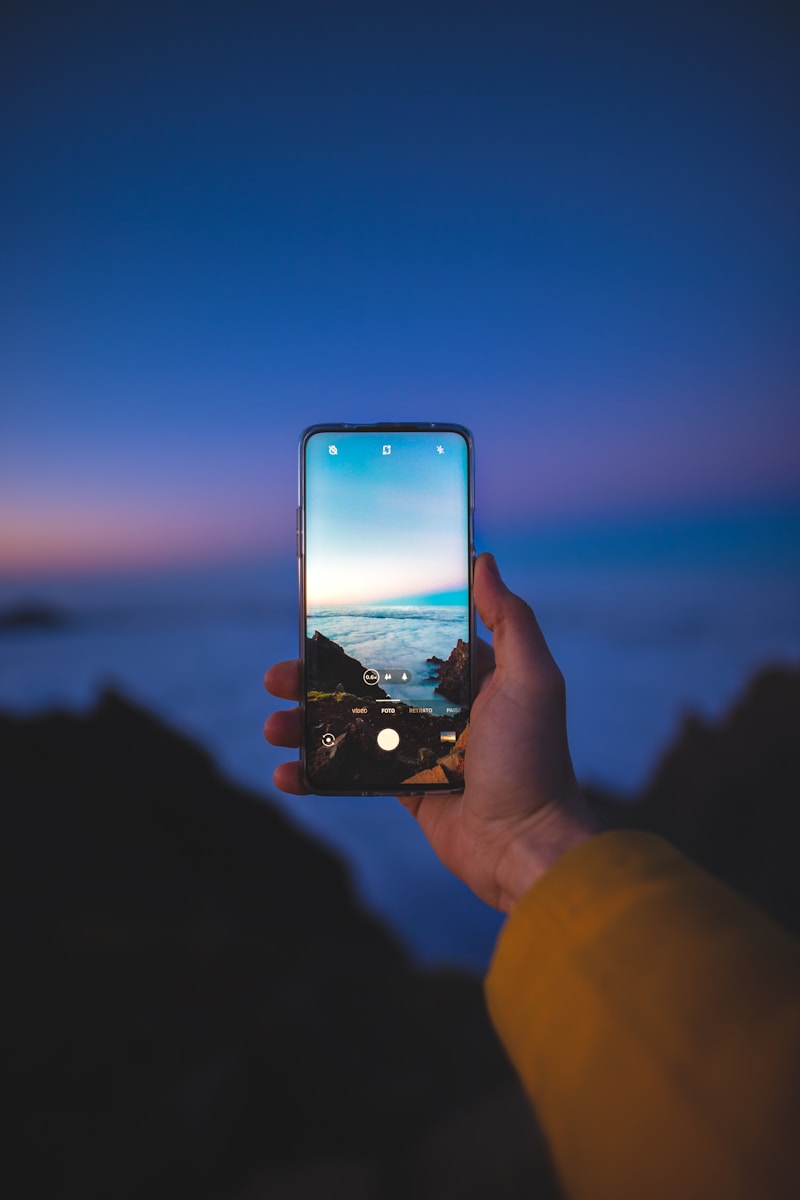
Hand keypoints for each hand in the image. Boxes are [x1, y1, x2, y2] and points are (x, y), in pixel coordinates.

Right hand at [263, 553, 597, 910]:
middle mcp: (442, 709)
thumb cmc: (532, 759)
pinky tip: (286, 773)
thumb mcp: (531, 680)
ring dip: (306, 725)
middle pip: (366, 682)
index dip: (364, 632)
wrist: (526, 846)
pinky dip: (314, 774)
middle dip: (318, 679)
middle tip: (278, 676)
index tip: (321, 620)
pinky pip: (351, 774)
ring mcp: (420, 750)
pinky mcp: (405, 789)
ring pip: (351, 727)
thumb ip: (510, 620)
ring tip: (273, 725)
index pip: (407, 643)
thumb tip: (484, 560)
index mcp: (469, 678)